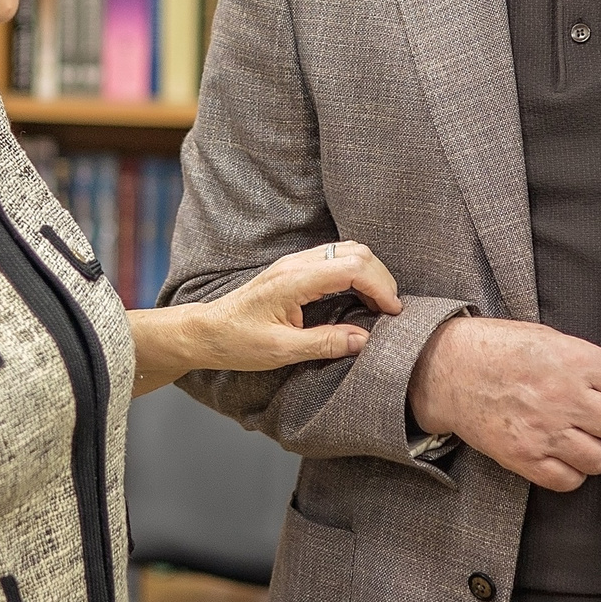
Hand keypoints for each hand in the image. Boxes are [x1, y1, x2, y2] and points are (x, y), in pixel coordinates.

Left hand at [197, 241, 404, 370]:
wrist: (206, 331)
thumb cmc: (237, 341)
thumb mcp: (281, 351)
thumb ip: (325, 343)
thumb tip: (365, 340)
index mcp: (294, 280)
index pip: (351, 266)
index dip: (380, 286)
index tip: (394, 312)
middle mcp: (296, 264)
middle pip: (356, 252)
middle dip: (381, 278)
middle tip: (391, 310)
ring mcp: (295, 263)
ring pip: (348, 250)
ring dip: (371, 273)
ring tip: (380, 304)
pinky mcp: (294, 269)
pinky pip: (335, 258)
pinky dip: (357, 272)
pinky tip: (361, 296)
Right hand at [406, 316, 600, 490]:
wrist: (446, 369)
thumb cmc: (500, 348)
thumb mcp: (551, 338)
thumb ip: (590, 363)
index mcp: (576, 361)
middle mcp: (564, 398)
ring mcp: (544, 432)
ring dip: (595, 450)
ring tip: (577, 435)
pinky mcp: (523, 458)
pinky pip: (569, 481)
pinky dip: (570, 471)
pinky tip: (559, 452)